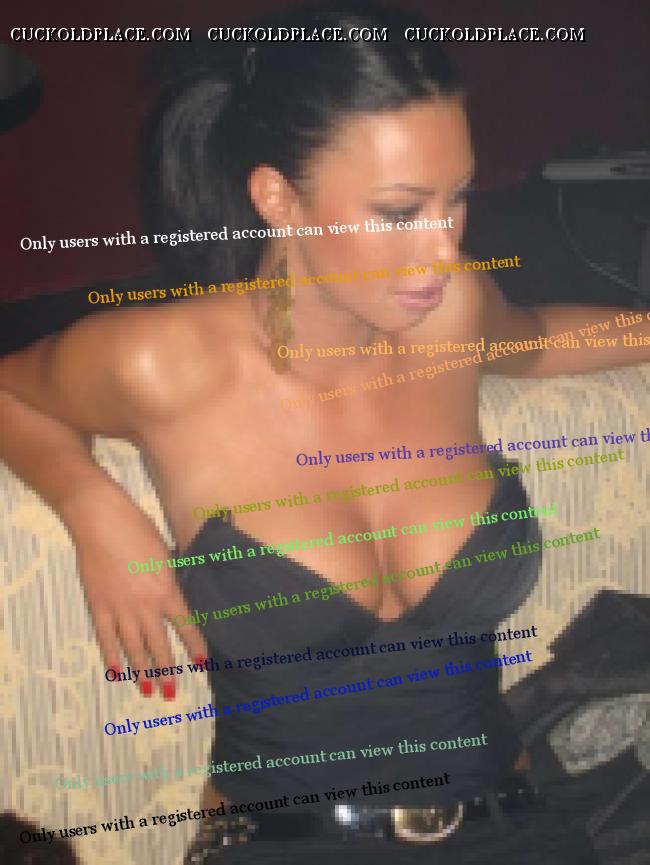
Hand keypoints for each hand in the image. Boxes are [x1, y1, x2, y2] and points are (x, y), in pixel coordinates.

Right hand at [71, 493, 207, 698]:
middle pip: (159, 644)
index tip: (202, 663)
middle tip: (172, 692)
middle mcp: (146, 605)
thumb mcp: (165, 554)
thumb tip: (179, 598)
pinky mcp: (98, 606)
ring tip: (148, 691)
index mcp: (167, 589)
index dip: (195, 646)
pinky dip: (111, 658)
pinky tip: (116, 673)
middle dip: (167, 670)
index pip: (187, 625)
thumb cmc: (138, 529)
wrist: (101, 520)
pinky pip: (106, 639)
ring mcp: (120, 608)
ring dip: (141, 671)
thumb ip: (172, 580)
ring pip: (133, 648)